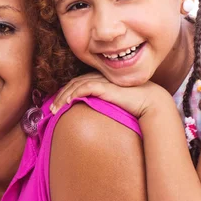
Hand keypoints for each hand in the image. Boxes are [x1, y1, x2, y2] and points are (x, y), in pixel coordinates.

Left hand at [49, 73, 171, 117]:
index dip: (64, 94)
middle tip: (50, 109)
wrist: (150, 102)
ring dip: (62, 97)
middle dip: (59, 96)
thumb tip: (91, 122)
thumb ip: (101, 107)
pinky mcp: (105, 85)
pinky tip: (66, 102)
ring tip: (54, 109)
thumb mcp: (112, 106)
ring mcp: (102, 80)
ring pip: (75, 85)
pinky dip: (73, 93)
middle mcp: (99, 78)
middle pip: (72, 84)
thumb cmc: (134, 106)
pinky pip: (84, 86)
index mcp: (100, 81)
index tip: (56, 106)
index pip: (76, 84)